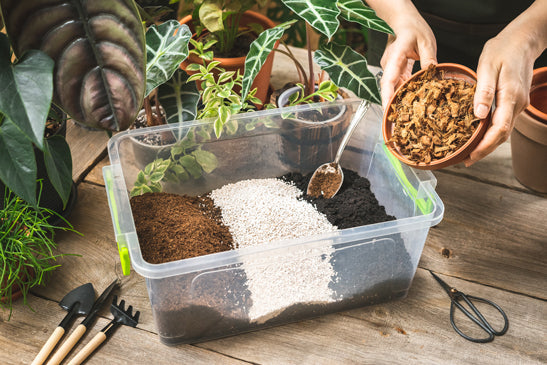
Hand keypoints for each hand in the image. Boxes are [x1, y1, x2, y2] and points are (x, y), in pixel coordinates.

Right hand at [378, 7, 436, 109]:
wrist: (405, 23)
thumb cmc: (414, 29)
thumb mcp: (426, 41)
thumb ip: (428, 58)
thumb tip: (431, 74)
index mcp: (395, 57)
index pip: (388, 79)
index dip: (387, 96)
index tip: (388, 109)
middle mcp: (389, 65)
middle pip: (388, 88)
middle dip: (392, 105)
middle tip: (400, 122)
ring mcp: (391, 69)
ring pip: (393, 88)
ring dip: (399, 101)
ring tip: (407, 116)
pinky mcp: (395, 71)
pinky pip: (397, 85)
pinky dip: (403, 94)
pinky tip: (412, 103)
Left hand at [465, 34, 533, 165]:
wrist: (523, 39)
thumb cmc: (502, 50)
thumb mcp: (487, 66)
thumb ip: (483, 91)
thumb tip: (479, 115)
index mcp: (510, 96)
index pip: (499, 130)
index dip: (485, 146)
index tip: (471, 156)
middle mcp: (517, 104)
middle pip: (502, 135)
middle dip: (485, 150)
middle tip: (466, 160)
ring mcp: (518, 104)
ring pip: (504, 130)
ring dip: (488, 143)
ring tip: (470, 151)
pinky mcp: (515, 101)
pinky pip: (504, 122)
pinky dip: (492, 132)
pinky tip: (479, 134)